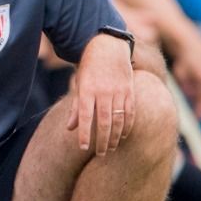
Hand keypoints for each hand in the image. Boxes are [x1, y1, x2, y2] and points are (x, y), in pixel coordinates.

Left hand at [67, 33, 135, 156]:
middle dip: (102, 140)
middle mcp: (103, 92)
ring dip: (116, 136)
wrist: (108, 47)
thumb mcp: (79, 84)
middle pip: (104, 122)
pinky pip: (131, 111)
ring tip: (112, 148)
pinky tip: (125, 135)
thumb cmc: (89, 68)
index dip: (84, 133)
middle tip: (101, 154)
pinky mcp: (130, 90)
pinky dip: (128, 125)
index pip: (85, 117)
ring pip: (118, 119)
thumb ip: (76, 107)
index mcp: (87, 91)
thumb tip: (70, 128)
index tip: (83, 147)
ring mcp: (118, 91)